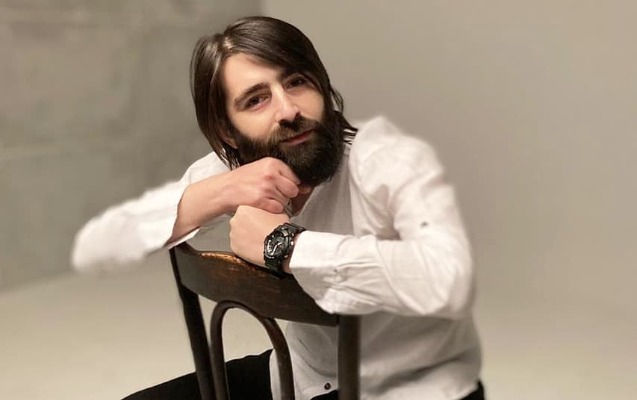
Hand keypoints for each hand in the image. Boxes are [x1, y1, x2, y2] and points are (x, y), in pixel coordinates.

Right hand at [169, 157, 309, 241]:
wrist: (225, 189)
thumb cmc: (244, 179)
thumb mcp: (262, 169)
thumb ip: (283, 175)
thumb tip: (306, 187)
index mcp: (272, 163)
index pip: (295, 177)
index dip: (290, 185)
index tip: (282, 188)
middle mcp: (271, 173)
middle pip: (293, 190)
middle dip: (286, 195)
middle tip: (273, 195)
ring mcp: (266, 187)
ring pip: (285, 200)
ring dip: (278, 203)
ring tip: (265, 199)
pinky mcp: (261, 200)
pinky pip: (278, 208)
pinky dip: (273, 210)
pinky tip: (263, 205)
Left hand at [229, 205, 288, 266]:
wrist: (279, 246)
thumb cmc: (279, 229)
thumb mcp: (278, 212)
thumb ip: (269, 211)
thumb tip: (270, 213)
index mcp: (243, 209)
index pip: (246, 210)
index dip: (255, 216)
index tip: (262, 220)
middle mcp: (234, 221)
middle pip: (240, 222)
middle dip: (249, 226)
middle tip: (261, 230)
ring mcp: (233, 235)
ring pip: (239, 235)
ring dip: (247, 237)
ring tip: (259, 240)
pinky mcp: (234, 248)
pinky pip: (239, 246)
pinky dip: (245, 247)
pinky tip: (256, 248)